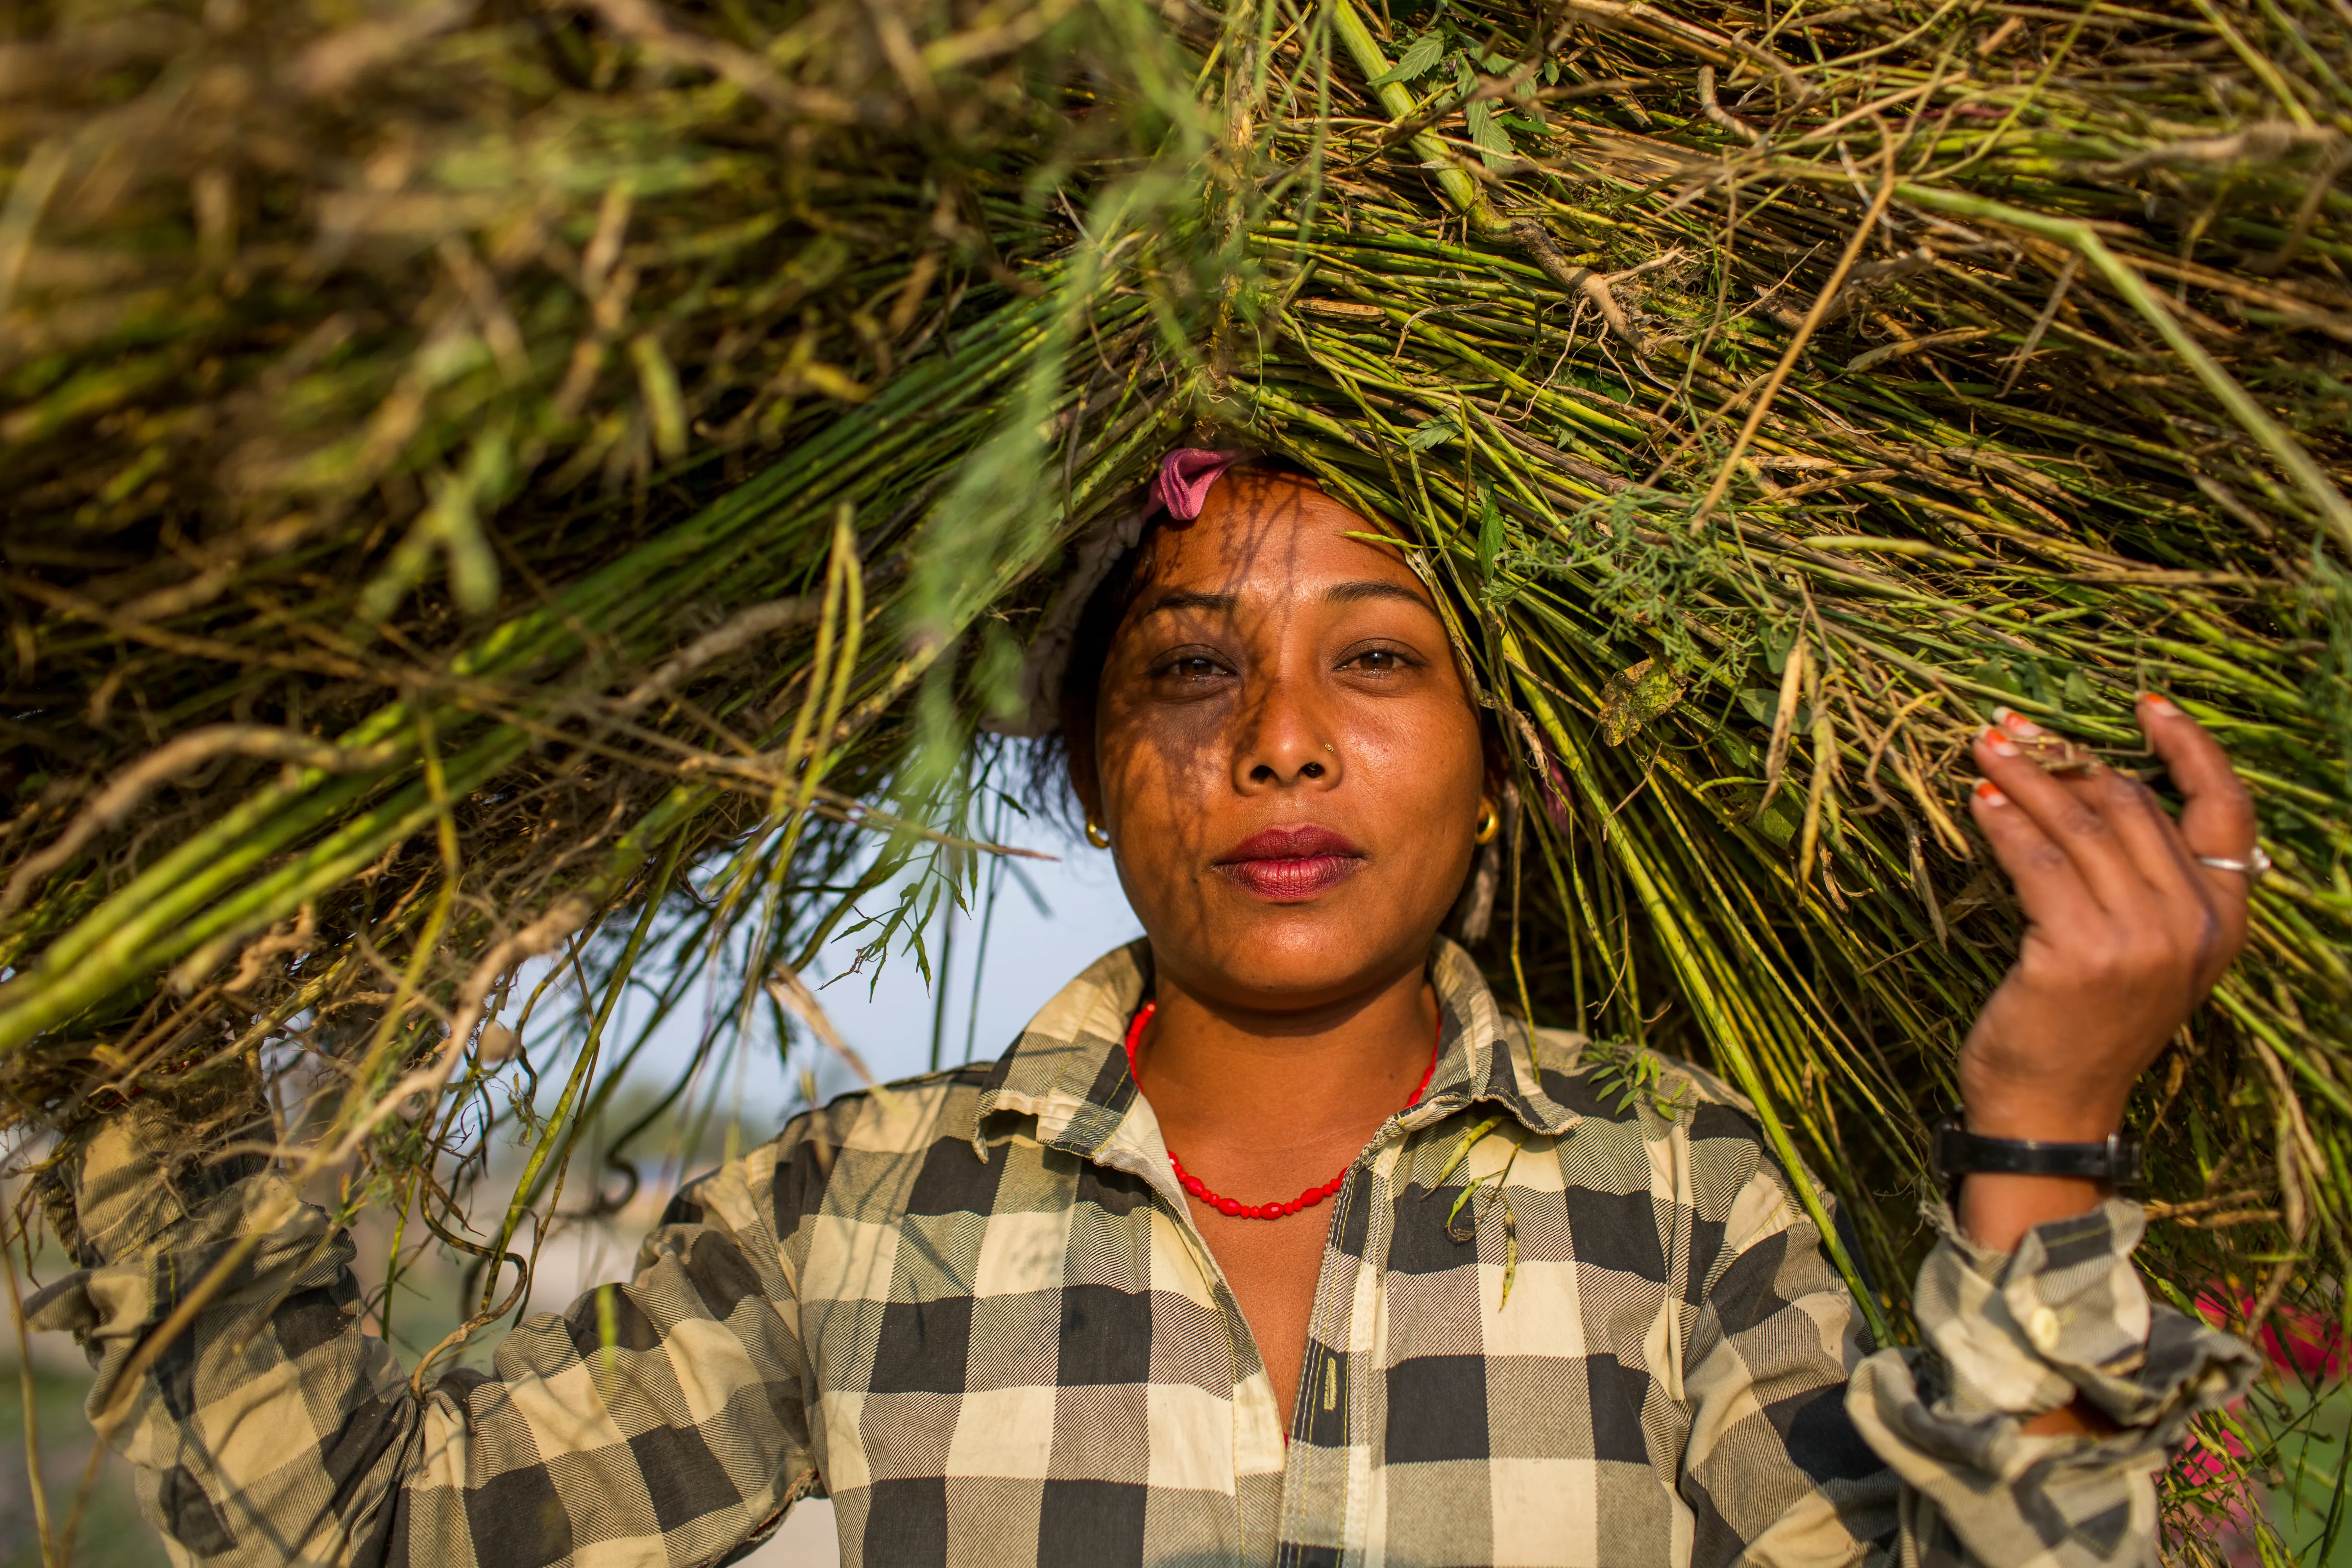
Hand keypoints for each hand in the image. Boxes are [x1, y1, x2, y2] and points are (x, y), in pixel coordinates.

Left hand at [1955, 694, 2253, 1248]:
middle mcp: (2192, 926)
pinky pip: (2037, 862)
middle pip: (2132, 807)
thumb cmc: (2086, 1025)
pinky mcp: (2081, 950)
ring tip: (1984, 749)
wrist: (2054, 1107)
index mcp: (2223, 921)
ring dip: (2025, 778)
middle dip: (2068, 758)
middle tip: (2013, 728)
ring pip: (2079, 825)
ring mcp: (2140, 939)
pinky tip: (1979, 802)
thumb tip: (2093, 788)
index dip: (2190, 748)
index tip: (2147, 705)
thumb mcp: (2142, 953)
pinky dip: (2004, 824)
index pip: (2227, 812)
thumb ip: (2143, 882)